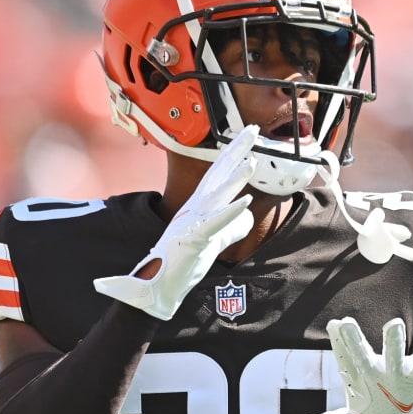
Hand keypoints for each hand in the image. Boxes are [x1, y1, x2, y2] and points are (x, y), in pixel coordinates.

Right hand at [94, 126, 259, 319]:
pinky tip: (245, 201)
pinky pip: (215, 223)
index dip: (235, 151)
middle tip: (253, 130)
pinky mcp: (194, 239)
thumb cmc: (185, 259)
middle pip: (218, 172)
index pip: (220, 171)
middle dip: (236, 150)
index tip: (250, 133)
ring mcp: (193, 221)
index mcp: (200, 204)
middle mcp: (196, 207)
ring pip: (217, 194)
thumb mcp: (215, 238)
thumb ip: (233, 224)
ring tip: (253, 161)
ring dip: (235, 177)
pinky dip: (230, 211)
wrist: (159, 284)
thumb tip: (249, 212)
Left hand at [286, 317, 412, 413]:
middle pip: (394, 360)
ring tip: (346, 323)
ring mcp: (370, 379)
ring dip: (353, 340)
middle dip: (393, 344)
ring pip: (361, 358)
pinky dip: (338, 343)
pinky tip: (334, 324)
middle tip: (393, 324)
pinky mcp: (352, 378)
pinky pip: (344, 359)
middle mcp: (393, 378)